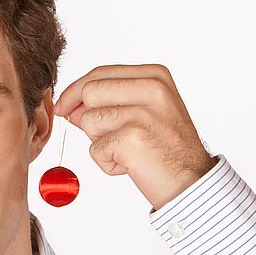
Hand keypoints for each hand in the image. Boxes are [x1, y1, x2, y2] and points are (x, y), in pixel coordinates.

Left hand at [54, 64, 217, 211]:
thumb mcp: (144, 112)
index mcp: (155, 76)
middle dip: (87, 118)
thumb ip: (109, 102)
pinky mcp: (132, 138)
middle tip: (113, 137)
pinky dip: (107, 162)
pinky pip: (95, 149)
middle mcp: (152, 89)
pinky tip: (131, 164)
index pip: (100, 73)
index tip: (64, 107)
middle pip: (89, 92)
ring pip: (88, 121)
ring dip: (100, 142)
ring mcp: (142, 113)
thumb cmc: (167, 149)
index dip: (75, 91)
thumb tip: (70, 106)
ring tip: (128, 150)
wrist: (192, 181)